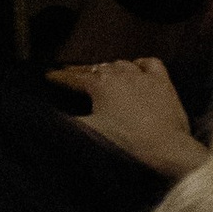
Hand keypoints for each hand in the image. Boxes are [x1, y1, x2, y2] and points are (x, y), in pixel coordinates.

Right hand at [58, 56, 208, 174]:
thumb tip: (47, 117)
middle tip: (71, 74)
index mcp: (100, 83)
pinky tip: (136, 68)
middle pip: (96, 68)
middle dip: (82, 71)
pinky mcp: (163, 82)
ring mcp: (143, 75)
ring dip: (108, 68)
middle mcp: (120, 73)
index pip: (74, 78)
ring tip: (101, 73)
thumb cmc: (126, 141)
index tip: (49, 75)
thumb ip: (67, 124)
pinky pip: (149, 64)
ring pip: (121, 64)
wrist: (165, 148)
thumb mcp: (90, 133)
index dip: (60, 77)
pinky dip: (140, 64)